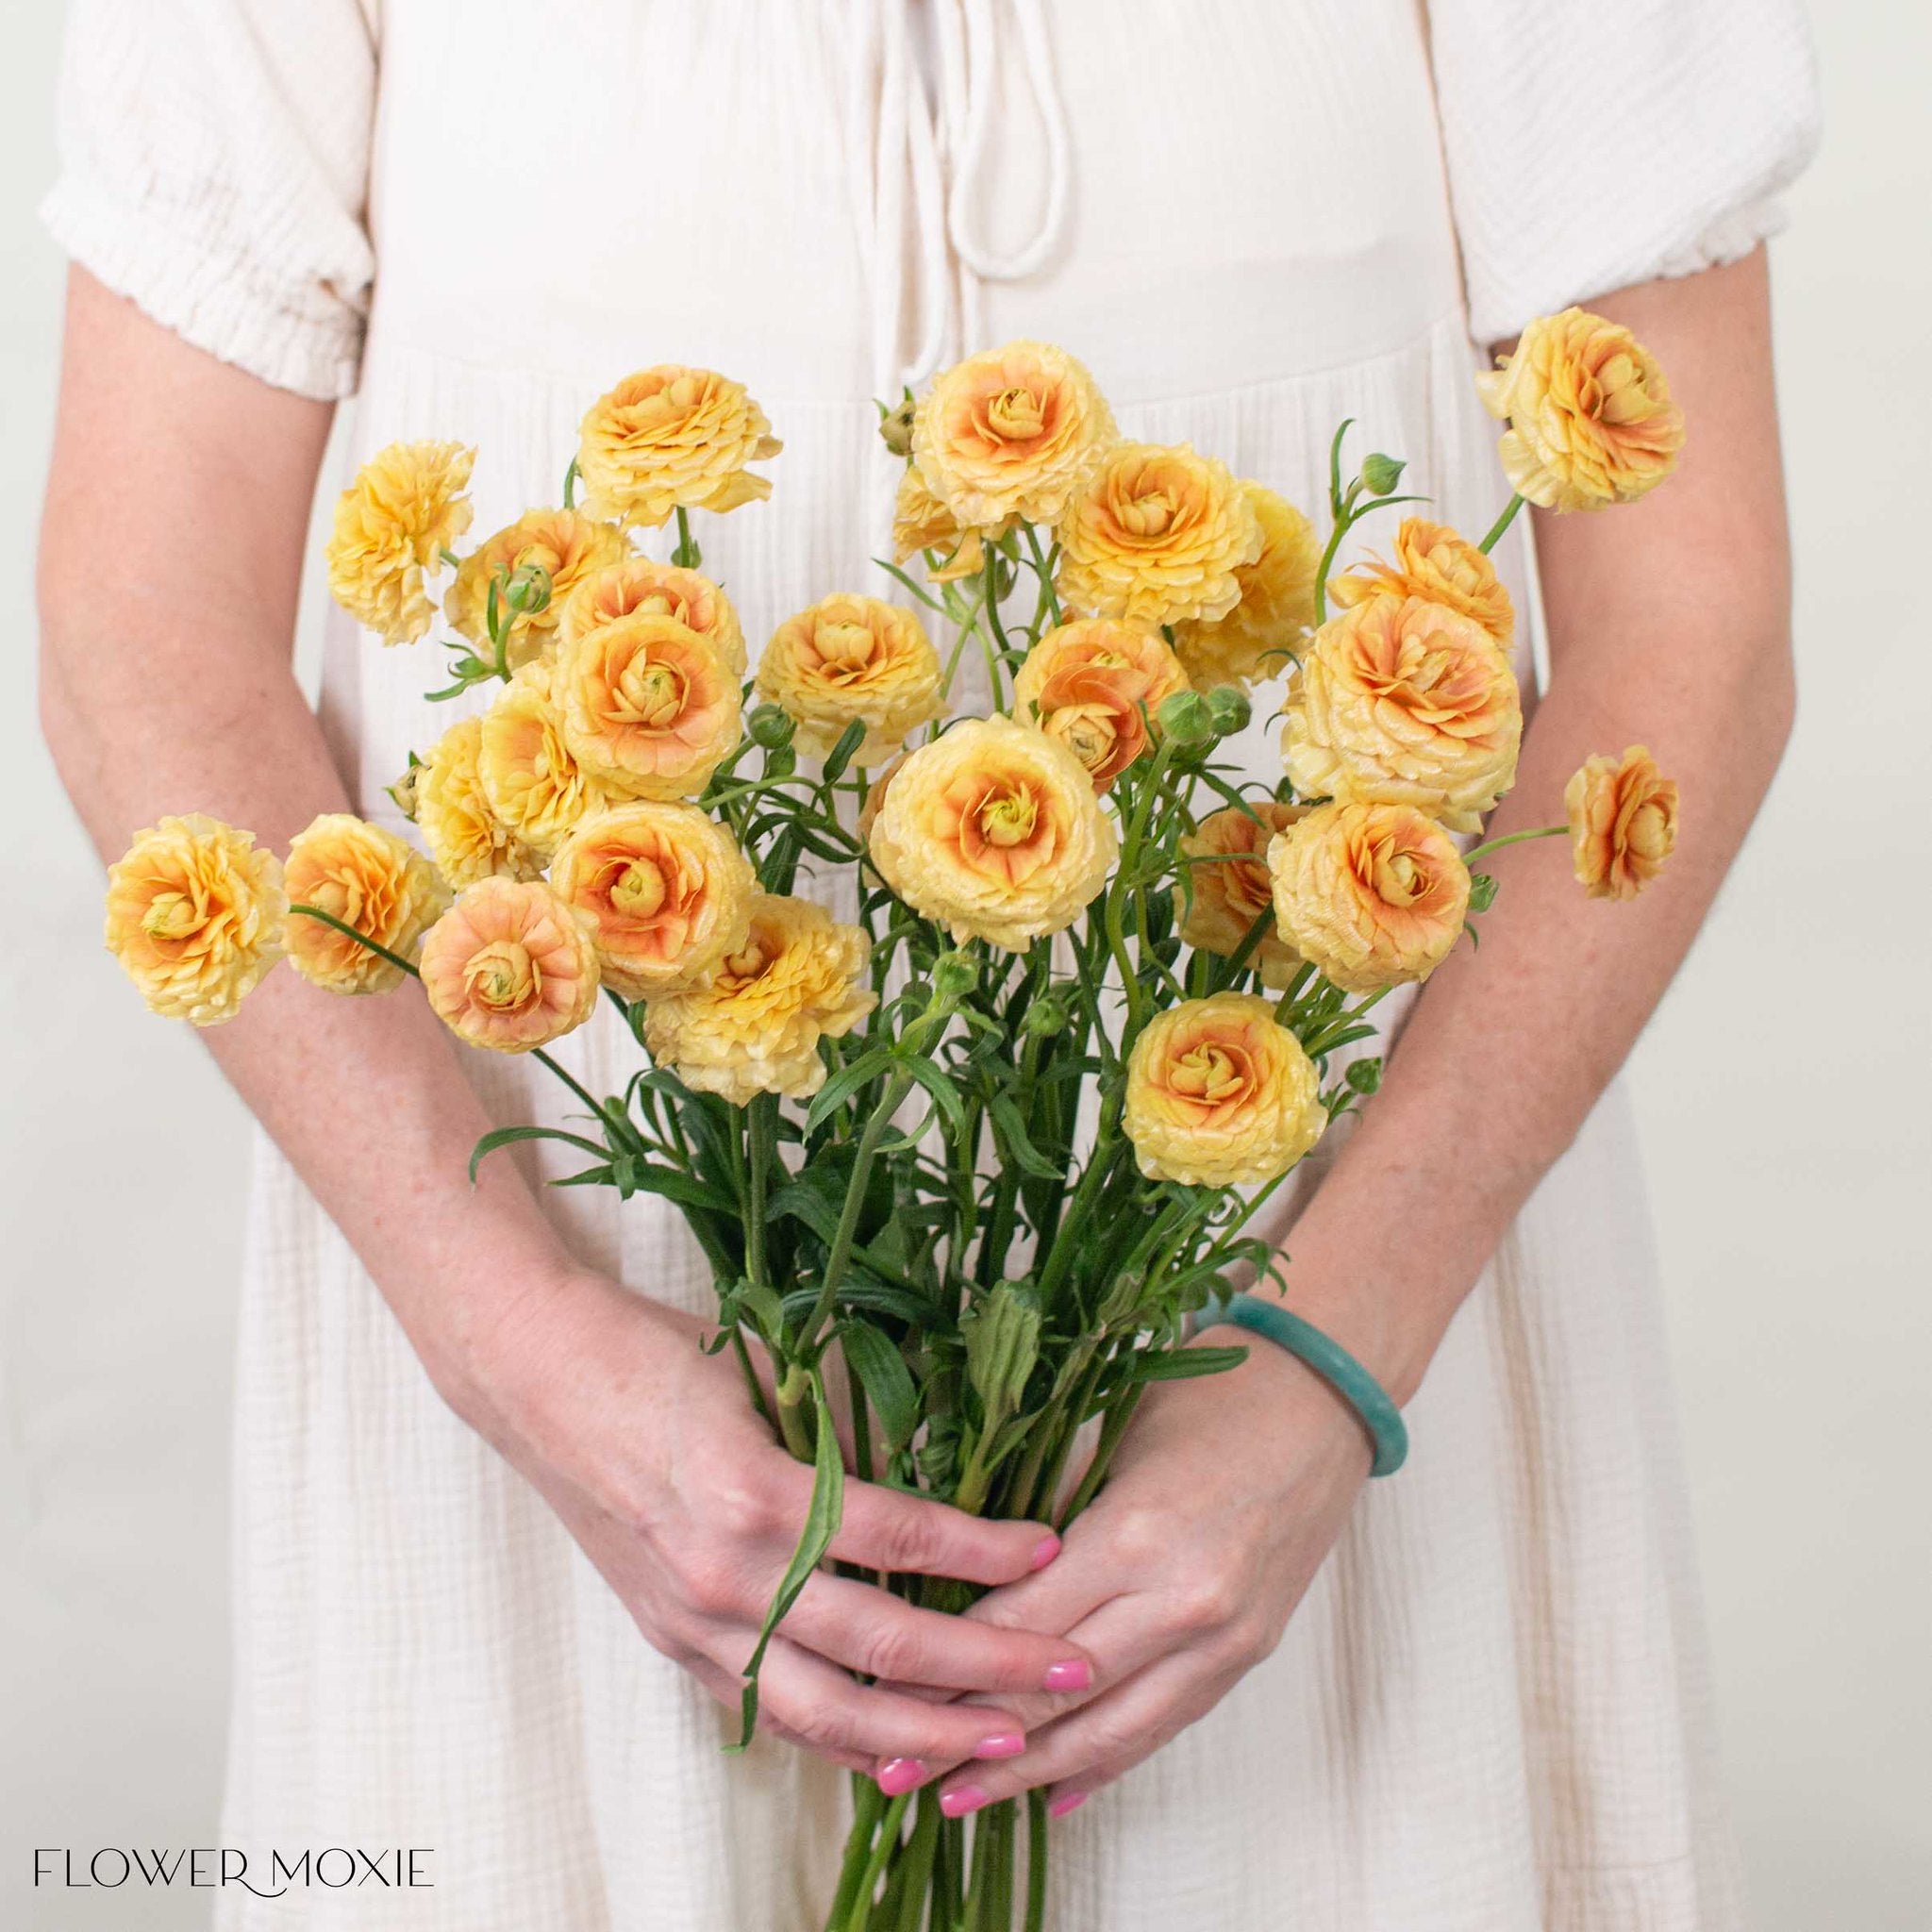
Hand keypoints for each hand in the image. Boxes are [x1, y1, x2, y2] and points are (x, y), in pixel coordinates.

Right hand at [456, 1269, 1092, 1773]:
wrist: (536, 1377)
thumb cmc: (654, 1354)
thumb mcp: (763, 1370)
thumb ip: (843, 1429)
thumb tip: (940, 1462)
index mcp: (754, 1488)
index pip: (897, 1534)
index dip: (983, 1548)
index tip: (1050, 1548)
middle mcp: (726, 1571)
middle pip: (880, 1644)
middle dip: (984, 1667)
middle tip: (1066, 1671)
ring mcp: (694, 1618)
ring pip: (827, 1710)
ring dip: (922, 1732)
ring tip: (1002, 1739)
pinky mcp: (673, 1639)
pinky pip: (770, 1708)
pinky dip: (839, 1735)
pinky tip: (899, 1744)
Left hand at [872, 1326, 1371, 1811]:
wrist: (1323, 1398)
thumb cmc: (1210, 1394)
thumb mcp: (1109, 1436)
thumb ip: (1043, 1513)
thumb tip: (962, 1575)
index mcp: (1135, 1534)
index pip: (1020, 1626)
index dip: (948, 1671)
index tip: (886, 1698)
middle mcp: (1183, 1601)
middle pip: (1058, 1694)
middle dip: (974, 1741)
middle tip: (898, 1772)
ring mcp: (1224, 1637)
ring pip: (1113, 1729)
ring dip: (1033, 1772)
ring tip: (961, 1800)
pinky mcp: (1250, 1653)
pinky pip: (1167, 1724)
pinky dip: (1108, 1761)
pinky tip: (1056, 1790)